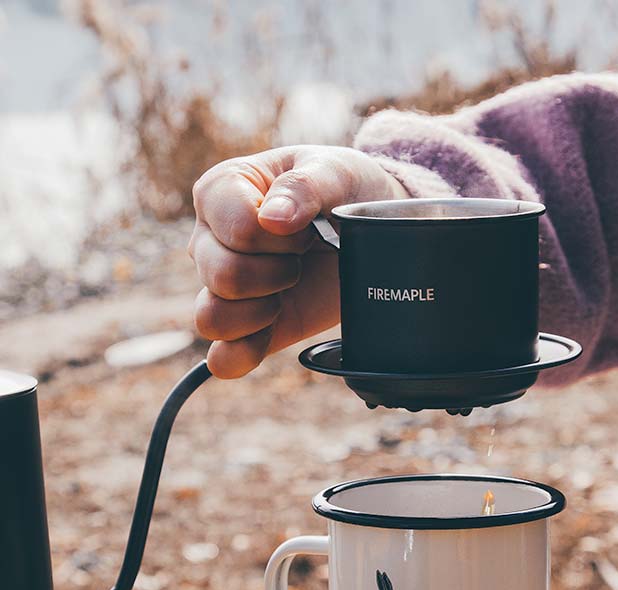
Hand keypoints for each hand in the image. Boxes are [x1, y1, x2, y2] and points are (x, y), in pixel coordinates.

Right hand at [189, 145, 407, 377]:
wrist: (373, 227)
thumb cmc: (345, 190)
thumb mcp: (334, 171)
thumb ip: (303, 186)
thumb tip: (272, 219)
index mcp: (222, 192)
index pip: (233, 227)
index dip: (278, 236)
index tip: (305, 227)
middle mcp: (212, 242)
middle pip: (221, 274)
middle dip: (278, 270)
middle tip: (304, 257)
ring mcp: (225, 289)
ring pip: (212, 318)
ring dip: (262, 310)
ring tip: (290, 287)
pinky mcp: (249, 327)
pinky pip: (222, 358)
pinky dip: (243, 354)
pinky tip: (271, 332)